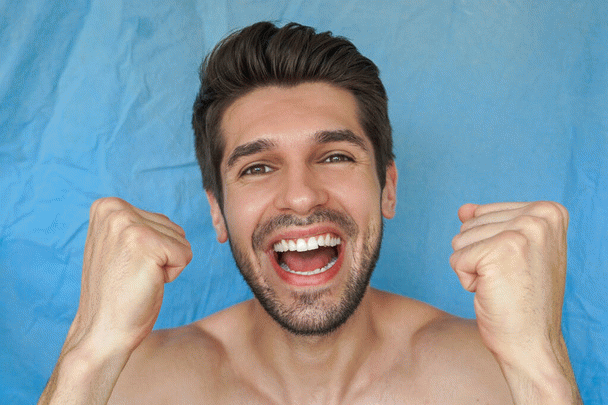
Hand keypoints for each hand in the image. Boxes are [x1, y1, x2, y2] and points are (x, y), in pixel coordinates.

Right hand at [70, 197, 192, 352]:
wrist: (102, 331)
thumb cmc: (116, 294)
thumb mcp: (118, 248)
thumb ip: (135, 226)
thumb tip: (166, 222)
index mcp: (106, 206)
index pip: (160, 222)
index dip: (152, 249)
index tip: (126, 265)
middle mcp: (114, 209)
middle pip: (173, 228)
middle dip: (161, 256)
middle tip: (132, 275)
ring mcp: (128, 224)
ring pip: (181, 240)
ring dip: (166, 264)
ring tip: (137, 278)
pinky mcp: (145, 242)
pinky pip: (185, 254)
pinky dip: (172, 274)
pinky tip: (145, 283)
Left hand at [450, 201, 567, 365]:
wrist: (532, 342)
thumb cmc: (521, 299)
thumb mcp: (509, 252)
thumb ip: (486, 224)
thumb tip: (463, 209)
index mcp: (549, 211)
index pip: (484, 212)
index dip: (489, 244)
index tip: (516, 267)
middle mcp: (540, 217)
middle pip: (470, 224)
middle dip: (479, 255)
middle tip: (508, 280)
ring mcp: (521, 232)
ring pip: (460, 239)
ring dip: (472, 267)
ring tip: (501, 285)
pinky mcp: (499, 252)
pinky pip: (456, 259)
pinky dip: (466, 280)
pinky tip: (491, 292)